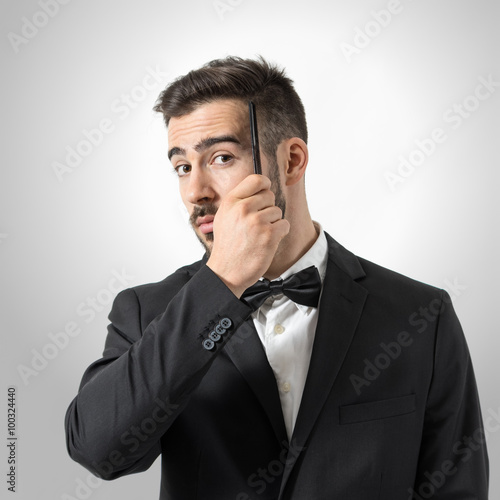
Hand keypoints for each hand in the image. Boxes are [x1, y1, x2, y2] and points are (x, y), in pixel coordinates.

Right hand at [206, 175, 289, 297]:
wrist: (226, 271)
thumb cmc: (227, 246)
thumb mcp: (223, 217)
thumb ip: (239, 201)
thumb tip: (259, 188)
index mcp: (231, 201)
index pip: (256, 179)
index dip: (264, 185)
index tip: (265, 192)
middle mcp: (243, 208)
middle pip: (269, 196)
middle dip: (267, 208)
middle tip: (257, 224)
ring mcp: (256, 221)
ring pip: (277, 211)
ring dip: (273, 223)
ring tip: (259, 235)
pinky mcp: (268, 235)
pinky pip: (284, 224)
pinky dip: (279, 233)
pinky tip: (267, 241)